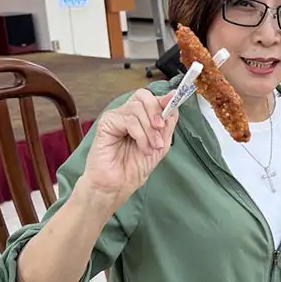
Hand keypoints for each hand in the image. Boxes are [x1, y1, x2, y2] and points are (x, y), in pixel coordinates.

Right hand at [78, 90, 177, 211]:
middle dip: (156, 111)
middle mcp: (126, 114)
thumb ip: (168, 121)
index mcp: (139, 116)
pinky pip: (128, 120)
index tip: (173, 104)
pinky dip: (140, 135)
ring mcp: (116, 117)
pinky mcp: (106, 124)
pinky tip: (143, 148)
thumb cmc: (136, 166)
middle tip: (161, 129)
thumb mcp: (161, 142)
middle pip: (143, 96)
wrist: (119, 185)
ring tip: (153, 147)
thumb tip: (173, 97)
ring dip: (150, 130)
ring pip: (137, 109)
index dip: (163, 100)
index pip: (151, 97)